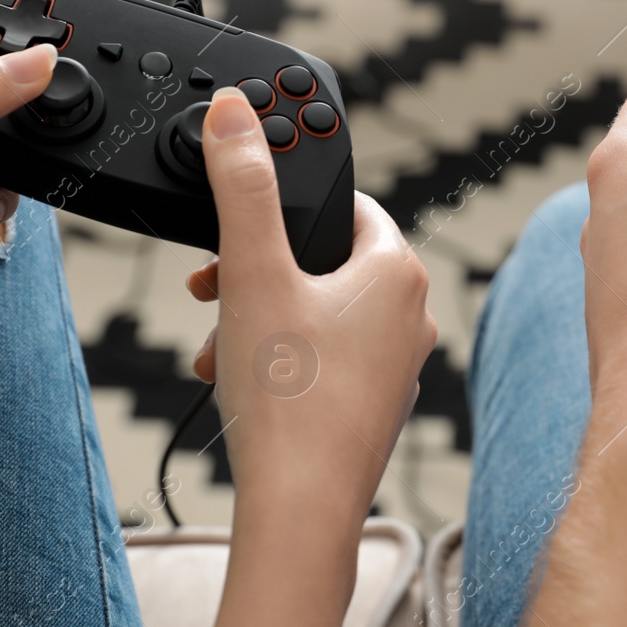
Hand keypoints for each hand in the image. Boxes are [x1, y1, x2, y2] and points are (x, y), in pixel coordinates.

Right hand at [183, 86, 435, 510]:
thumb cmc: (291, 401)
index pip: (342, 201)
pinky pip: (320, 360)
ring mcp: (396, 364)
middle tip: (215, 289)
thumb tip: (235, 114)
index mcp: (397, 269)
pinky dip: (278, 360)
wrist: (302, 512)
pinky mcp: (373, 405)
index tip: (237, 219)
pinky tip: (241, 382)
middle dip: (258, 272)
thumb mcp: (252, 274)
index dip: (281, 205)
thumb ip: (242, 186)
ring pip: (315, 313)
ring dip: (259, 318)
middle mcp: (411, 314)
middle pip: (321, 260)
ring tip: (222, 348)